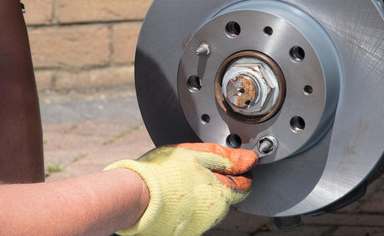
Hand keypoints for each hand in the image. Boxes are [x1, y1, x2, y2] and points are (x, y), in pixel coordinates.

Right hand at [104, 143, 257, 235]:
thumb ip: (227, 158)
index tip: (226, 164)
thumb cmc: (164, 173)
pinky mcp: (182, 233)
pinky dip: (185, 208)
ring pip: (207, 208)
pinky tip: (171, 197)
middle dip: (215, 184)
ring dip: (199, 196)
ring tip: (178, 183)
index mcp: (221, 195)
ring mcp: (197, 226)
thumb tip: (250, 159)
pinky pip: (190, 218)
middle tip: (194, 170)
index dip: (238, 172)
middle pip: (224, 198)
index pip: (245, 186)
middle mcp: (213, 216)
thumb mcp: (198, 155)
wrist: (133, 197)